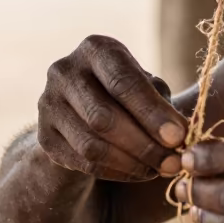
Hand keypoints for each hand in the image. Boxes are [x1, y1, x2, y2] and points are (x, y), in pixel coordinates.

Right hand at [38, 35, 186, 181]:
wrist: (85, 109)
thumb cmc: (128, 93)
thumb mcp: (146, 86)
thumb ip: (161, 104)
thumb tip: (178, 135)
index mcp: (95, 49)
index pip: (123, 82)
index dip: (152, 113)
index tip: (179, 137)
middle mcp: (64, 71)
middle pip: (104, 117)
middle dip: (144, 144)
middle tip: (173, 162)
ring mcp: (47, 104)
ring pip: (91, 145)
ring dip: (131, 163)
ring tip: (159, 169)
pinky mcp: (44, 136)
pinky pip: (83, 162)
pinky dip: (116, 172)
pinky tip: (139, 173)